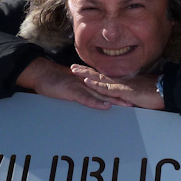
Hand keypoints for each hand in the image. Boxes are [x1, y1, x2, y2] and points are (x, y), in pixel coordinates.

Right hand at [16, 58, 130, 109]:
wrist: (42, 74)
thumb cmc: (56, 82)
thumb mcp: (73, 87)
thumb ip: (84, 91)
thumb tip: (95, 98)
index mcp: (89, 82)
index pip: (108, 87)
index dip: (122, 91)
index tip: (135, 96)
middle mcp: (88, 83)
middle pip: (109, 90)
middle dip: (124, 96)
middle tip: (139, 101)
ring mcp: (81, 87)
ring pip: (101, 94)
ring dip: (115, 99)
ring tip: (128, 105)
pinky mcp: (72, 92)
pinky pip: (86, 98)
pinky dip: (96, 102)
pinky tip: (106, 106)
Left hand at [70, 65, 164, 110]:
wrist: (166, 91)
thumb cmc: (157, 93)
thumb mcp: (140, 94)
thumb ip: (131, 96)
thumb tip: (127, 100)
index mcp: (124, 82)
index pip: (106, 77)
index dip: (94, 73)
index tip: (84, 70)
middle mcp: (121, 81)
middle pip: (100, 75)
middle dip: (86, 70)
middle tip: (72, 67)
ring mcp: (122, 85)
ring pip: (100, 79)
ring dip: (86, 75)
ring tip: (74, 71)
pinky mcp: (124, 91)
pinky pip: (107, 88)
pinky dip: (96, 85)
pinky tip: (88, 81)